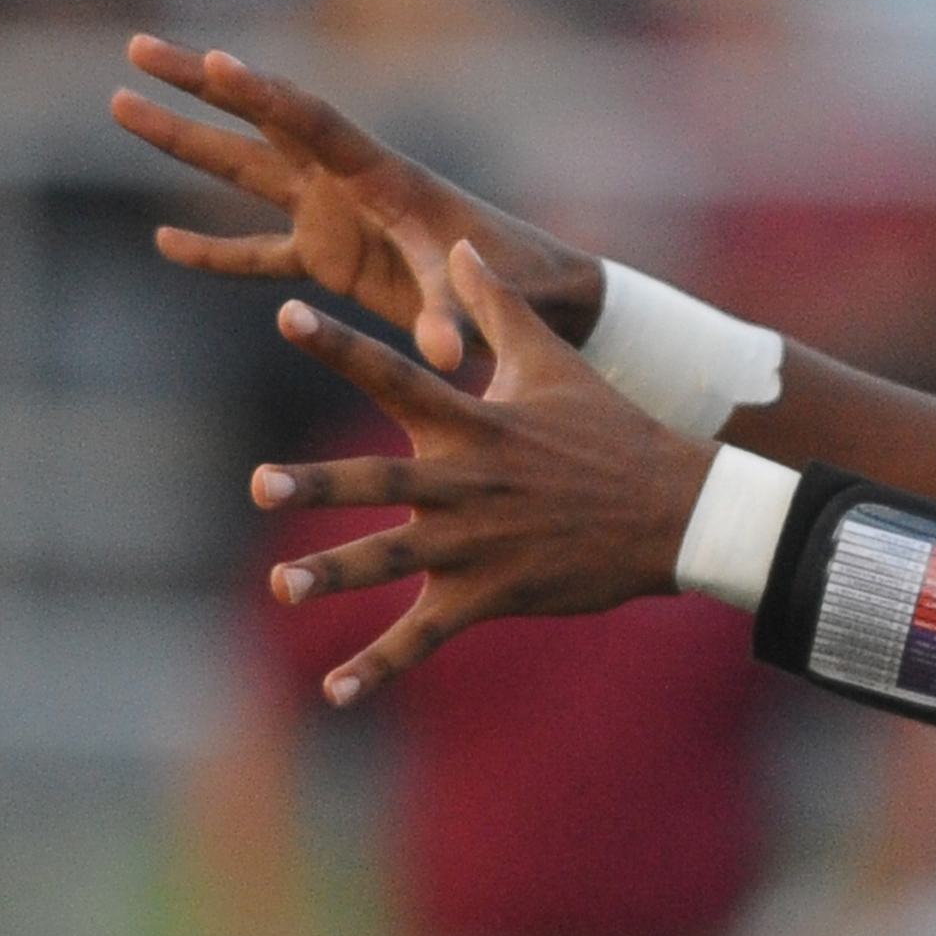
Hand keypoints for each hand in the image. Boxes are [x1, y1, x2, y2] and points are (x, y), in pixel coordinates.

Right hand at [111, 34, 604, 373]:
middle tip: (135, 48)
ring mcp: (332, 215)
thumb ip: (455, 322)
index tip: (216, 61)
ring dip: (184, 142)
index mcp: (382, 176)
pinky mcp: (328, 258)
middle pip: (258, 123)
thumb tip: (444, 357)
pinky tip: (163, 242)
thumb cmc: (520, 281)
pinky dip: (212, 251)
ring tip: (121, 104)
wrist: (538, 296)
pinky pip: (256, 252)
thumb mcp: (483, 298)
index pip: (311, 122)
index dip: (263, 94)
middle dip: (198, 86)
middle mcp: (348, 182)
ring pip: (242, 171)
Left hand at [257, 240, 716, 704]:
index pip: (397, 374)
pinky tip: (332, 692)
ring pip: (395, 561)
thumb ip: (496, 303)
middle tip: (260, 482)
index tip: (286, 316)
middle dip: (320, 483)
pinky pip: (425, 637)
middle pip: (381, 481)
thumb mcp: (552, 360)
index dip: (340, 345)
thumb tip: (459, 242)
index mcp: (474, 423)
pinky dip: (379, 668)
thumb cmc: (610, 429)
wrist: (674, 509)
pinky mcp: (491, 595)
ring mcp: (478, 543)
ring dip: (336, 574)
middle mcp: (467, 482)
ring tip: (281, 586)